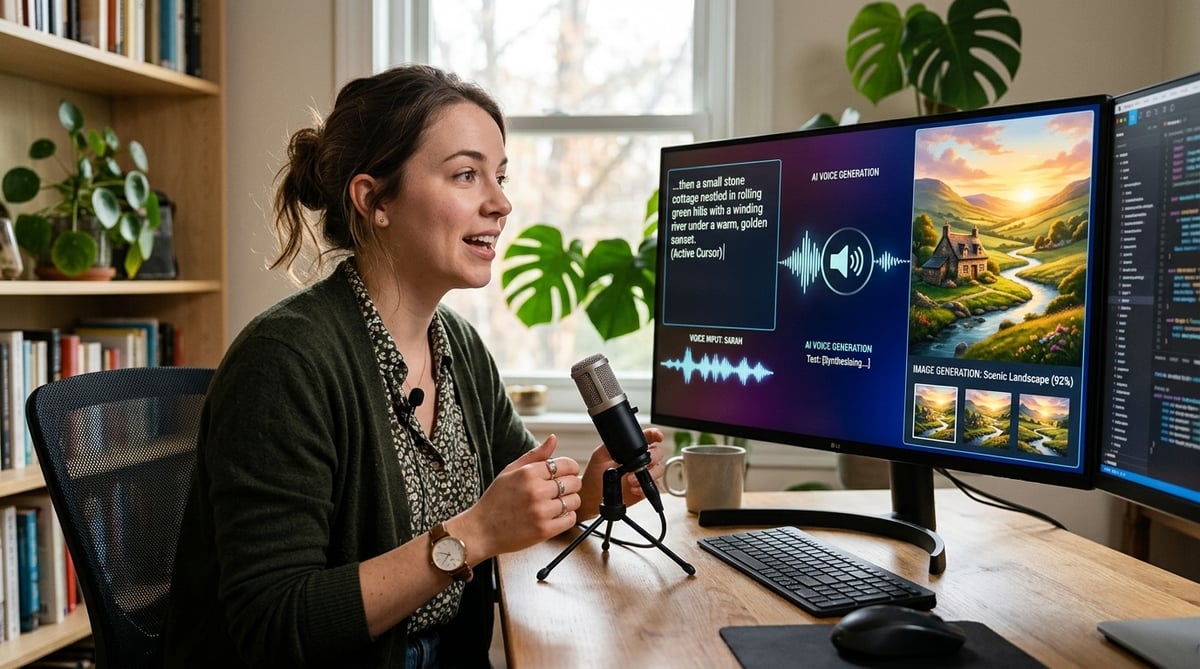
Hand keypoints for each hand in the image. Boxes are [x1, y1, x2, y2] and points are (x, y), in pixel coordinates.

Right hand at [462, 434, 581, 558]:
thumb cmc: (495, 500)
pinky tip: (555, 516)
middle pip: (574, 482)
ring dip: (569, 502)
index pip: (567, 465)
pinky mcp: (544, 530)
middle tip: (561, 490)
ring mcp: (541, 511)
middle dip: (572, 485)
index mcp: (528, 473)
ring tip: (556, 504)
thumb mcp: (510, 471)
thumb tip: (553, 438)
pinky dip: (567, 517)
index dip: (571, 469)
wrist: (481, 531)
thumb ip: (535, 455)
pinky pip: (570, 519)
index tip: (566, 474)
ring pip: (575, 501)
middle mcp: (536, 490)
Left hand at [578, 427, 665, 518]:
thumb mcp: (600, 455)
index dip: (655, 434)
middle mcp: (640, 460)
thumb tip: (622, 442)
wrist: (593, 495)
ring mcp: (644, 474)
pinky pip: (653, 487)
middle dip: (653, 458)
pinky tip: (634, 489)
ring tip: (631, 480)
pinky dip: (645, 488)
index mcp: (631, 449)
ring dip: (649, 474)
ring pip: (659, 469)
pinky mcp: (644, 488)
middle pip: (658, 453)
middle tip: (638, 466)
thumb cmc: (595, 475)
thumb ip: (612, 446)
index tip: (657, 437)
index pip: (647, 437)